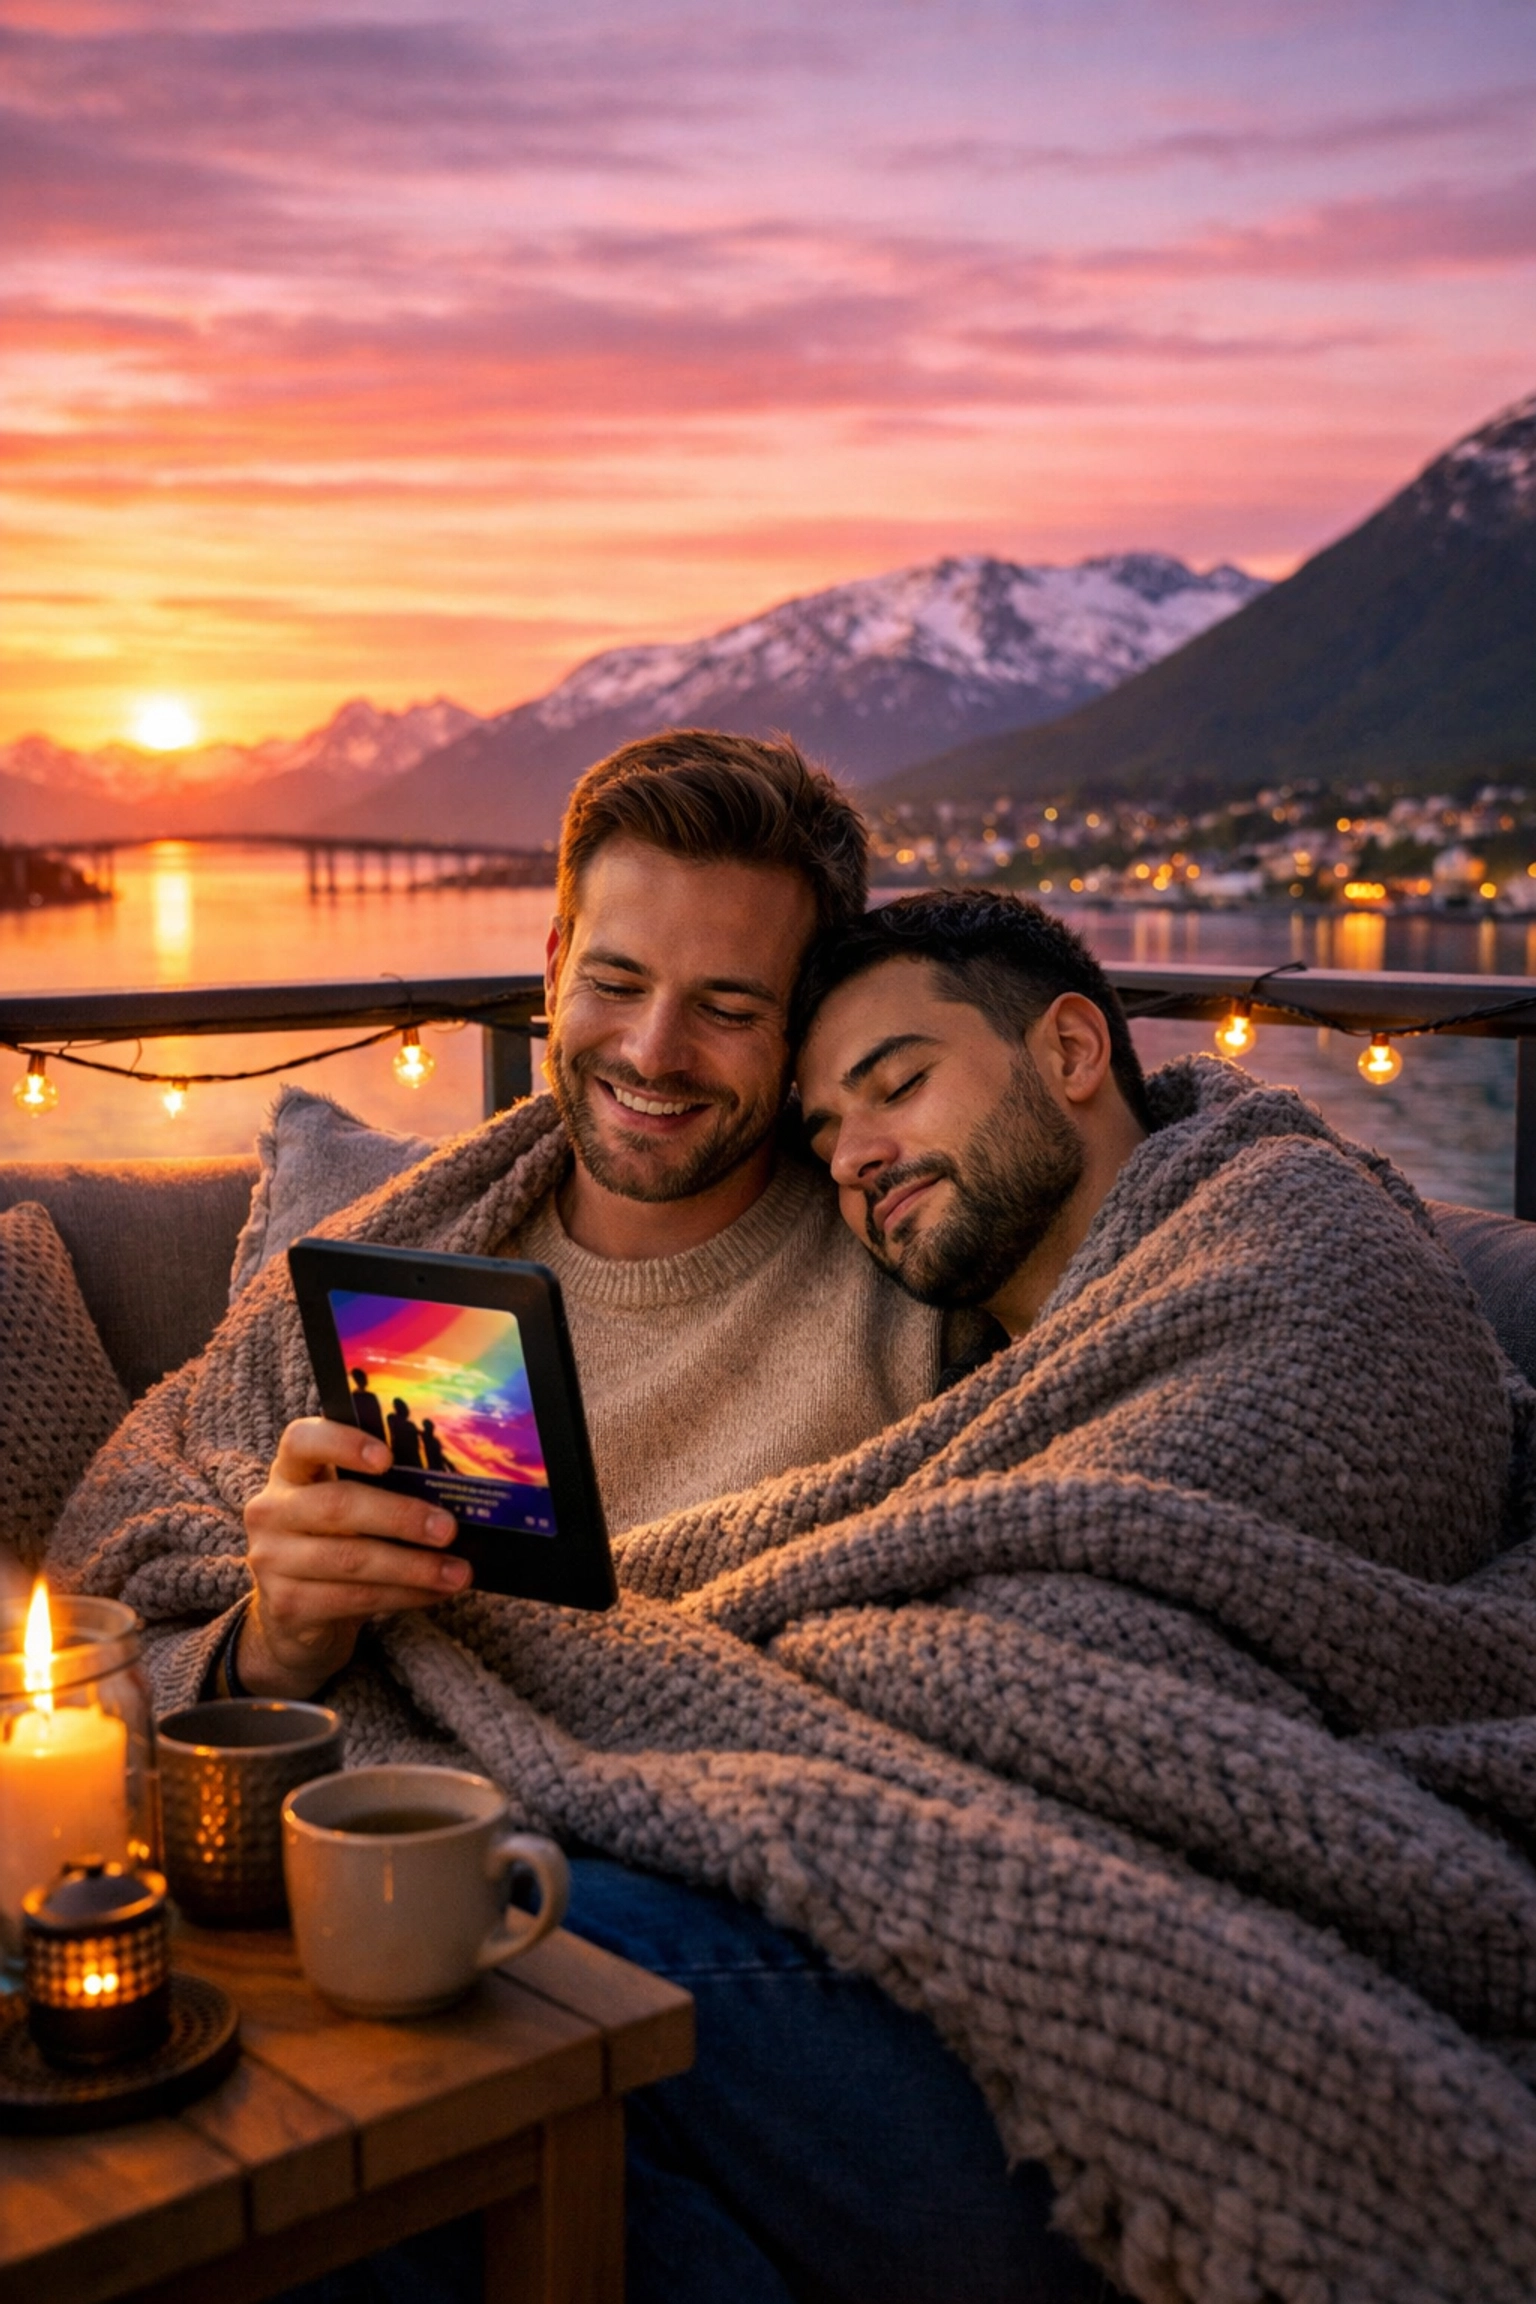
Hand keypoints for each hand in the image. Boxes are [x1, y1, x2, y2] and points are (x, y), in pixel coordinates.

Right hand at [239, 1418, 468, 1698]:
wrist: (294, 1612)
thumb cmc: (335, 1541)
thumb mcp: (346, 1507)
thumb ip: (380, 1490)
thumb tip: (454, 1493)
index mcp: (289, 1472)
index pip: (302, 1441)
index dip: (343, 1444)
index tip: (388, 1457)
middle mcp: (271, 1511)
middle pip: (338, 1506)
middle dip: (401, 1517)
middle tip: (448, 1529)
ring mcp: (271, 1561)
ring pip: (351, 1559)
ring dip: (413, 1567)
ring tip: (458, 1572)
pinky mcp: (286, 1605)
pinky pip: (353, 1599)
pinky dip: (403, 1596)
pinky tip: (435, 1593)